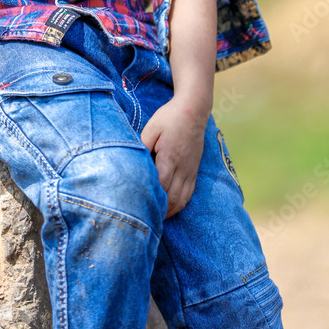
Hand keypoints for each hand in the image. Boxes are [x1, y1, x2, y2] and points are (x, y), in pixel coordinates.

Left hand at [140, 96, 208, 217]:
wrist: (193, 110)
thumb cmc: (169, 118)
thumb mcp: (151, 128)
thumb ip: (142, 146)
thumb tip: (133, 163)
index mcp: (170, 157)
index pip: (161, 185)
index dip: (151, 199)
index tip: (138, 207)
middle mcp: (183, 167)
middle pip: (172, 198)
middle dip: (159, 211)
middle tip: (144, 218)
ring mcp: (190, 171)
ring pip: (182, 200)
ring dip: (169, 211)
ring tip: (155, 218)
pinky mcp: (194, 171)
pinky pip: (189, 194)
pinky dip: (179, 205)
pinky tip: (169, 209)